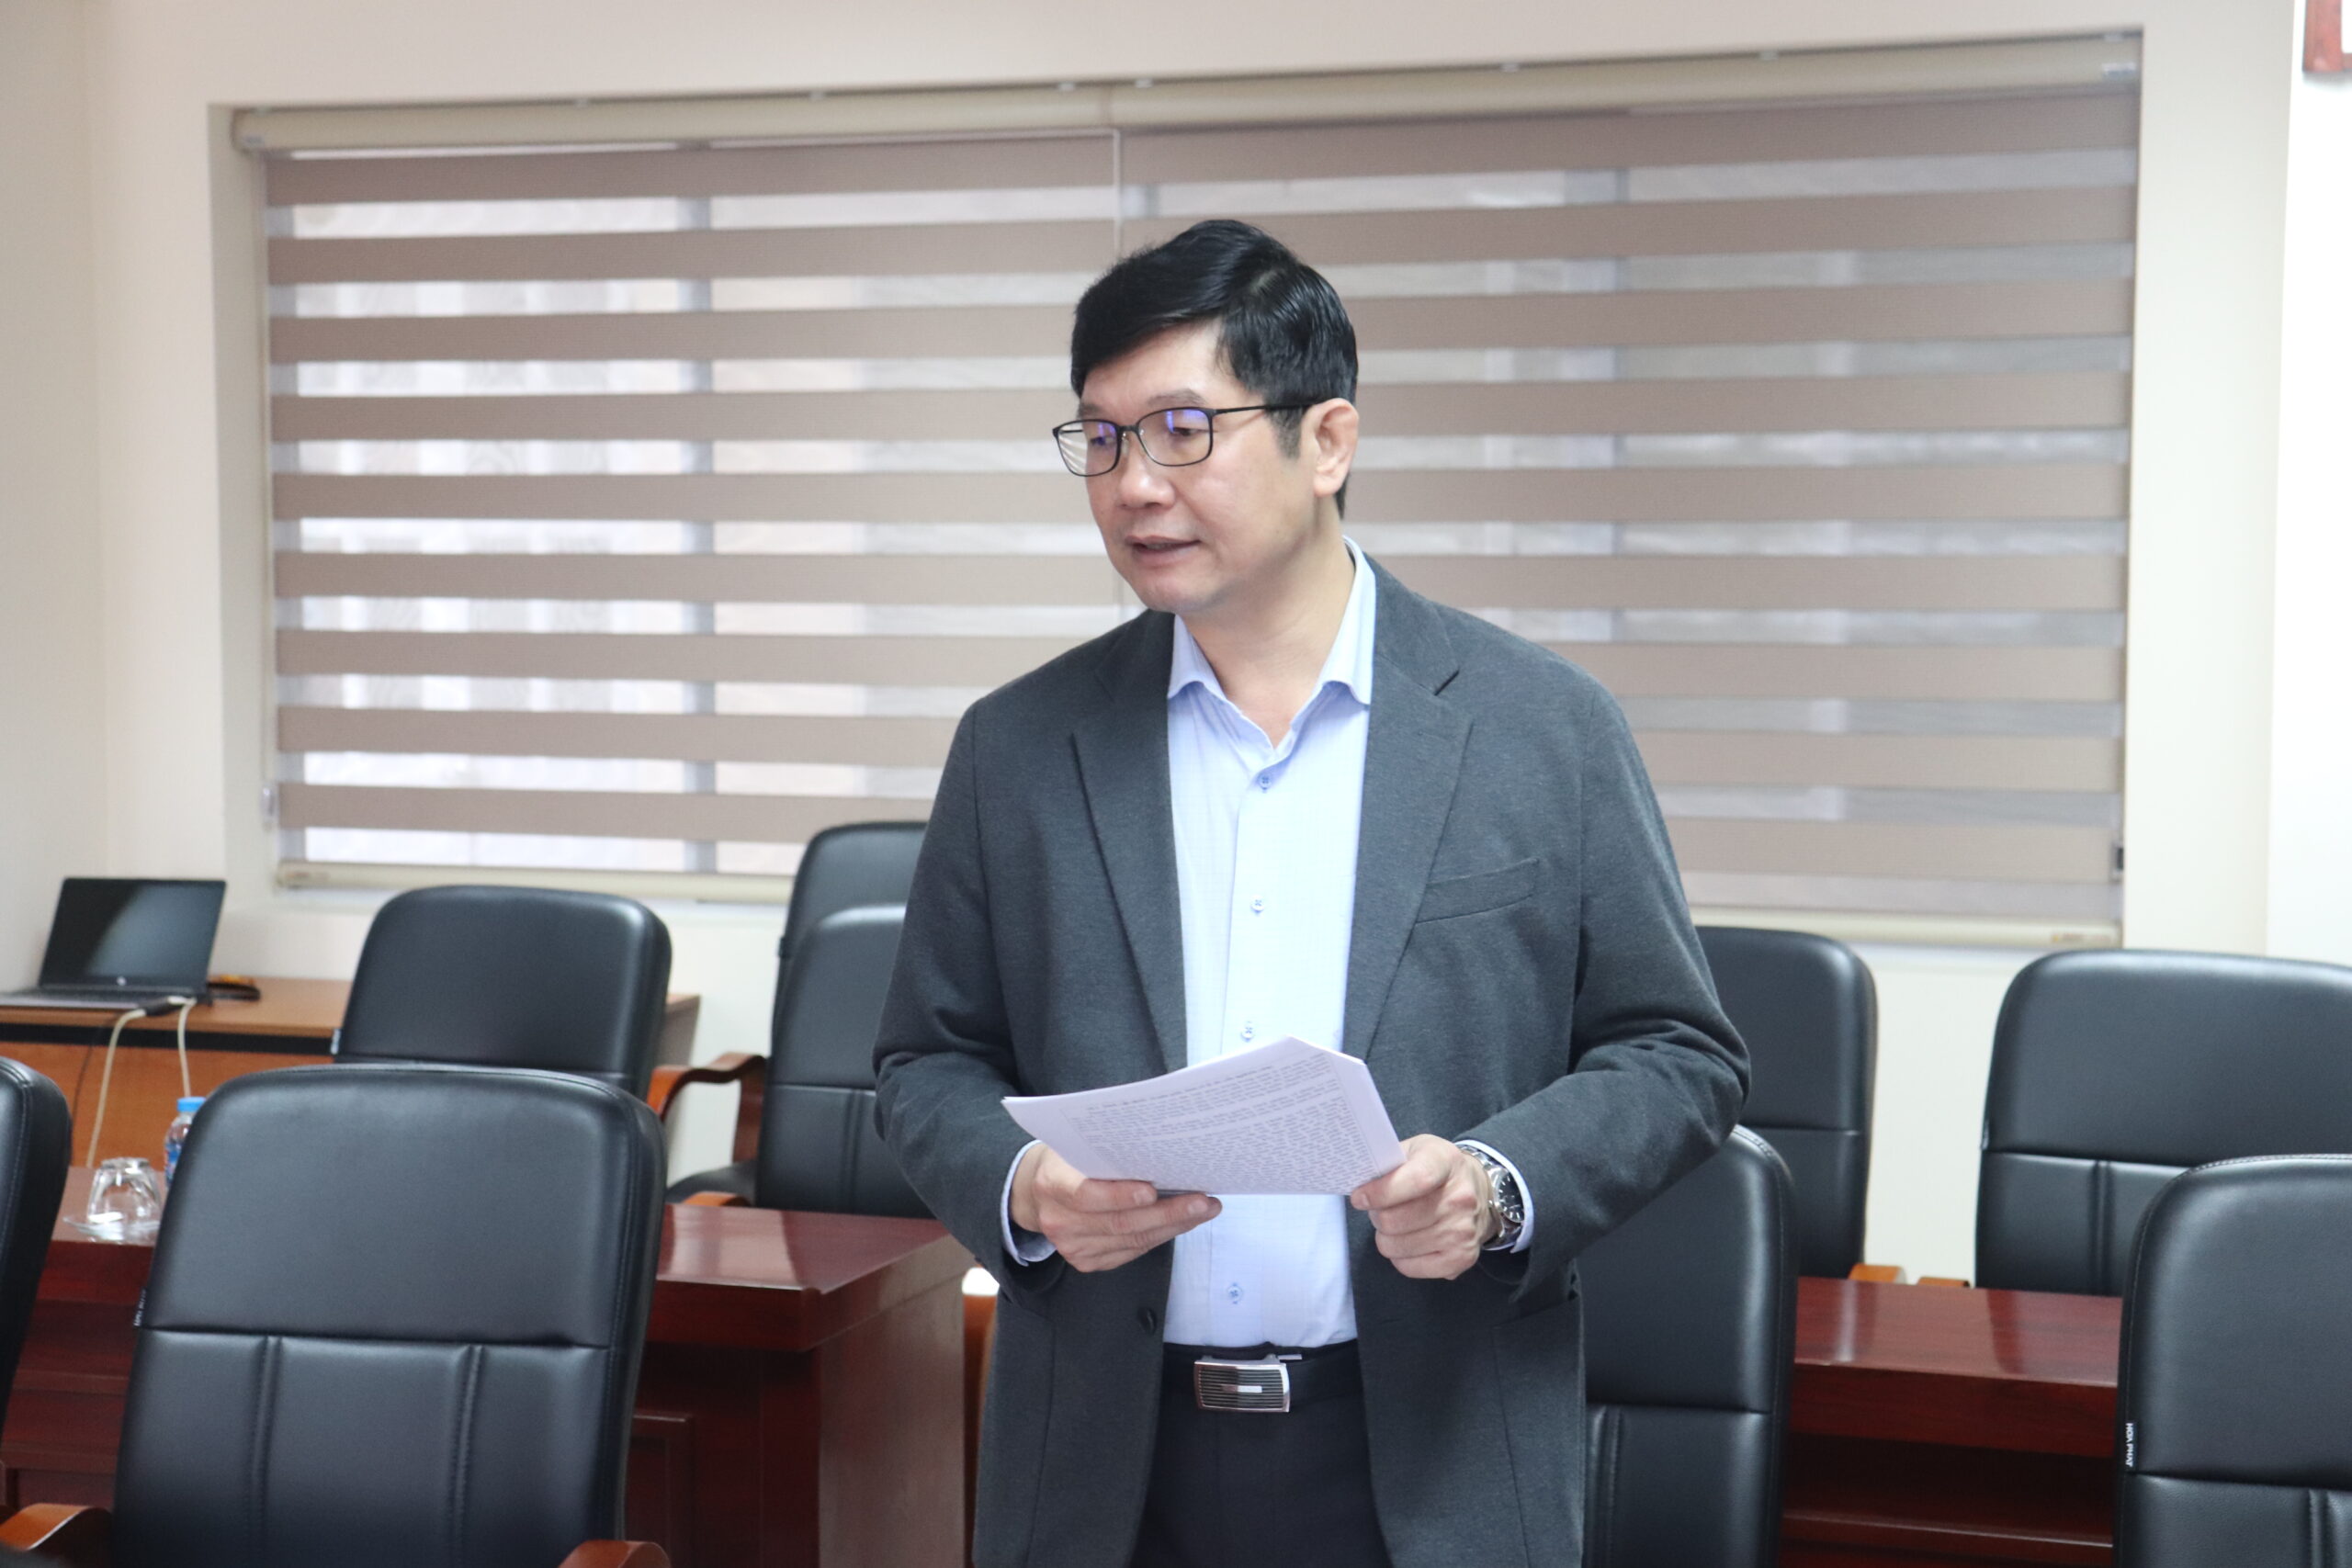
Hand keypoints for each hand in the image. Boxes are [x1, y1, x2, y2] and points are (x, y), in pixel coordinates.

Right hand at [1010, 1144, 1220, 1272]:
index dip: (1119, 1195)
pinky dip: (1160, 1236)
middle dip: (1167, 1212)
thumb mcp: (1075, 1145)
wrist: (1037, 1192)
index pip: (1085, 1194)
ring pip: (1132, 1240)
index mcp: (1051, 1184)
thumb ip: (1105, 1152)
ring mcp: (1072, 1247)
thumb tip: (1160, 1151)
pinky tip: (1182, 1223)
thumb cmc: (1067, 1160)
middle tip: (1202, 1201)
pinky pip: (1131, 1251)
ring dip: (1173, 1225)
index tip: (1152, 1190)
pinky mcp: (1087, 1261)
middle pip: (1120, 1222)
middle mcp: (1059, 1221)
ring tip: (1203, 1209)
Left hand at [1350, 1134, 1495, 1280]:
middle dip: (1377, 1216)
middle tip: (1380, 1210)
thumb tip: (1361, 1190)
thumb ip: (1389, 1163)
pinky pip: (1409, 1267)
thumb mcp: (1416, 1150)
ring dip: (1387, 1237)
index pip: (1415, 1180)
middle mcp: (1460, 1198)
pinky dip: (1400, 1257)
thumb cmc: (1437, 1170)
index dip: (1380, 1192)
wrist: (1481, 1192)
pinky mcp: (1461, 1258)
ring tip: (1397, 1225)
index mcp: (1446, 1162)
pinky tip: (1409, 1242)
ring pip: (1395, 1246)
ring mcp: (1463, 1231)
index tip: (1359, 1198)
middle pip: (1395, 1220)